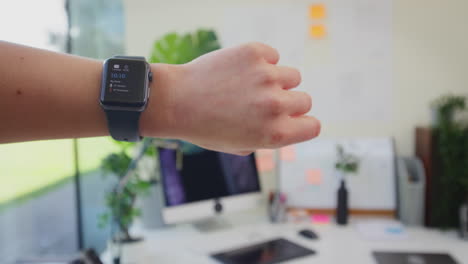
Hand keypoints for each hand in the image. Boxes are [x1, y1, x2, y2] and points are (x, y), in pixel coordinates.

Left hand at [144, 43, 320, 154]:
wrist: (175, 101)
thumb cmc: (204, 128)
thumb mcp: (239, 146)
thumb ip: (268, 138)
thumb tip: (287, 123)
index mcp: (275, 134)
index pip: (313, 127)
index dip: (302, 124)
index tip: (291, 120)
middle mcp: (275, 105)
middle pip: (304, 100)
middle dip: (288, 103)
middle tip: (261, 103)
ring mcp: (266, 76)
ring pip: (292, 76)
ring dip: (276, 81)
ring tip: (249, 85)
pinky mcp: (254, 53)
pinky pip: (273, 56)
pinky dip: (261, 62)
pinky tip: (240, 70)